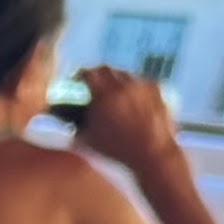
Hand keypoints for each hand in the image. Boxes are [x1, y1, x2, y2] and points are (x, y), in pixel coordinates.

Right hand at [66, 64, 181, 177]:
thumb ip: (73, 124)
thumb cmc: (117, 151)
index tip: (77, 79)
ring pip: (126, 74)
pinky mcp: (160, 88)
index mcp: (104, 94)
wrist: (153, 154)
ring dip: (117, 80)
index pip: (87, 73)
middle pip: (107, 69)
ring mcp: (144, 84)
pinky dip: (136, 89)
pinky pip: (143, 82)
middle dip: (98, 74)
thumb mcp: (86, 141)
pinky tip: (134, 102)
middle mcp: (124, 84)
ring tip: (115, 94)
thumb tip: (63, 116)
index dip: (80, 75)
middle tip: (94, 83)